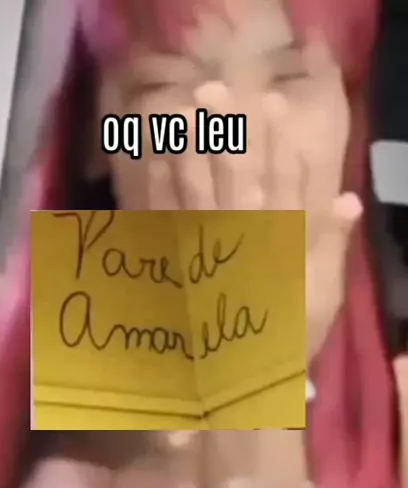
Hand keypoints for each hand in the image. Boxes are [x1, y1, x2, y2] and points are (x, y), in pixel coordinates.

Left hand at [102, 22, 359, 361]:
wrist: (241, 377)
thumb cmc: (287, 336)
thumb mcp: (323, 295)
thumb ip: (332, 245)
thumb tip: (347, 200)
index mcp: (279, 243)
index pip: (282, 184)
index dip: (277, 143)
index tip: (271, 106)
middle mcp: (240, 240)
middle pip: (233, 180)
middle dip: (222, 136)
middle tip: (211, 94)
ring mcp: (204, 253)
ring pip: (195, 195)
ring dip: (187, 153)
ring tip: (180, 115)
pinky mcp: (178, 267)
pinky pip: (167, 226)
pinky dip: (160, 195)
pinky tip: (154, 164)